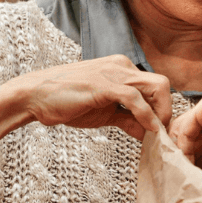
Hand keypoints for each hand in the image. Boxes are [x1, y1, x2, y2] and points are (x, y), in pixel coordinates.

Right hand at [22, 55, 171, 136]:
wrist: (34, 96)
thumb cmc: (66, 103)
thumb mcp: (103, 113)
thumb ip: (126, 119)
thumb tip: (147, 133)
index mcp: (122, 69)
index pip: (155, 87)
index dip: (162, 110)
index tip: (160, 132)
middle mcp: (122, 66)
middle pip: (161, 85)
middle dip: (167, 111)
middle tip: (162, 135)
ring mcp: (114, 72)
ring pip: (155, 87)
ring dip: (161, 114)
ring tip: (158, 136)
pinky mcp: (104, 84)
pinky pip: (135, 98)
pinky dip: (146, 115)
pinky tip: (148, 131)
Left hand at [169, 88, 201, 181]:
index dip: (199, 165)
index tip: (194, 186)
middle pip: (194, 138)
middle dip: (186, 160)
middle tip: (182, 183)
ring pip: (186, 131)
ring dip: (182, 153)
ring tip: (182, 176)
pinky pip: (187, 126)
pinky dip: (184, 146)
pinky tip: (188, 164)